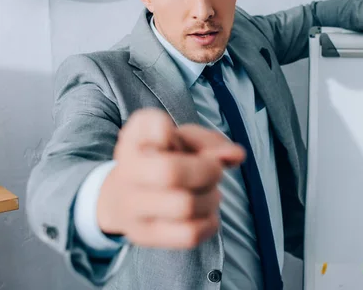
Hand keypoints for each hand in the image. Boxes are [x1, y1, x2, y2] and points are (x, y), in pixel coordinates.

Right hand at [97, 109, 244, 248]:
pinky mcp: (145, 236)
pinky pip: (190, 234)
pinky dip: (209, 222)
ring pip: (185, 206)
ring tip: (208, 193)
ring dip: (211, 198)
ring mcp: (132, 208)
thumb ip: (211, 142)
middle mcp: (126, 173)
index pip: (147, 126)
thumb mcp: (184, 140)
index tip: (168, 135)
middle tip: (213, 171)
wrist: (125, 197)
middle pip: (172, 173)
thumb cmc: (163, 161)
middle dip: (208, 171)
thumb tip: (236, 155)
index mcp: (134, 141)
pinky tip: (205, 213)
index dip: (164, 130)